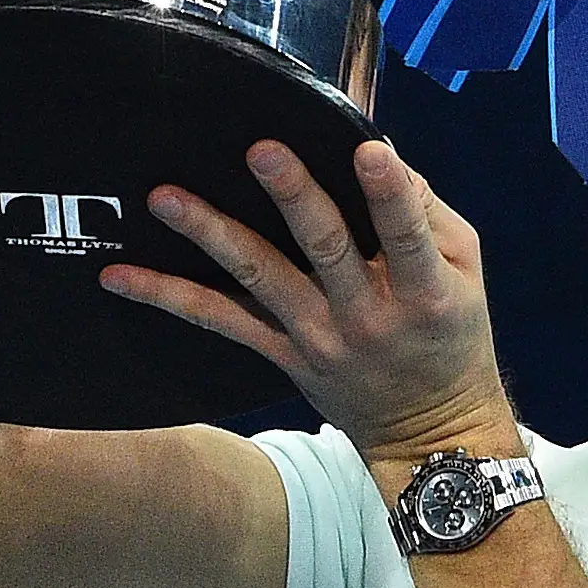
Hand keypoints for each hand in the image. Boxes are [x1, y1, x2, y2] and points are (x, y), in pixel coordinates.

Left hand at [100, 140, 517, 464]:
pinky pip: (220, 324)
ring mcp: (318, 339)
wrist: (431, 436)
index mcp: (423, 292)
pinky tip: (120, 277)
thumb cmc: (453, 336)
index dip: (390, 195)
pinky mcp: (281, 356)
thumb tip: (381, 152)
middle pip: (326, 249)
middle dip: (293, 198)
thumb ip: (427, 213)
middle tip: (261, 152)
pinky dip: (169, 298)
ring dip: (211, 235)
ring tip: (166, 198)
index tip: (370, 152)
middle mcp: (366, 316)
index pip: (407, 236)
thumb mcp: (467, 271)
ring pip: (259, 280)